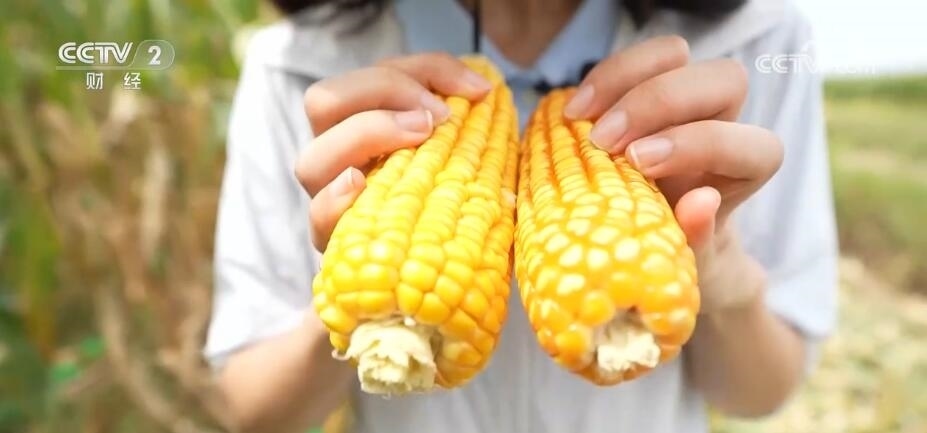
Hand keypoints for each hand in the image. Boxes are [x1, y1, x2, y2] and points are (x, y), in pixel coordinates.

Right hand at [295, 53, 491, 250]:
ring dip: (366, 132)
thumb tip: (483, 94)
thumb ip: (468, 129)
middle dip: (385, 89)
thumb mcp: (470, 167)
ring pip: (312, 157)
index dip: (426, 69)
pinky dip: (336, 197)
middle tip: (440, 115)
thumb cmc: (459, 219)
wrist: (443, 286)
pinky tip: (363, 184)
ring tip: (421, 138)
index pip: (377, 77)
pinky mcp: (335, 246)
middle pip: (324, 100)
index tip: (478, 88)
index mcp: (365, 129)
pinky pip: (317, 217)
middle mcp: (338, 161)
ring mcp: (330, 203)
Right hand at [564, 36, 783, 313]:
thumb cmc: (675, 249)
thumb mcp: (685, 259)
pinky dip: (601, 79)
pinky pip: (635, 61)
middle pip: (723, 81)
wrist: (649, 234)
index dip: (699, 145)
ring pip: (677, 55)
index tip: (640, 164)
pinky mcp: (648, 86)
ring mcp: (686, 98)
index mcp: (745, 168)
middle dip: (659, 103)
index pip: (751, 144)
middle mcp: (724, 123)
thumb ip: (697, 236)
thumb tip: (701, 200)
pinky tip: (573, 111)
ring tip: (578, 118)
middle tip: (604, 141)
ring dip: (623, 79)